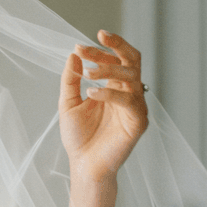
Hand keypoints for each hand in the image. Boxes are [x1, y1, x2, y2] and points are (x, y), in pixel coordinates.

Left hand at [59, 31, 148, 183]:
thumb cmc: (79, 136)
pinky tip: (91, 92)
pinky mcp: (138, 122)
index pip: (117, 59)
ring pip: (131, 76)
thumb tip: (74, 54)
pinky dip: (110, 92)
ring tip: (86, 73)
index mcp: (115, 86)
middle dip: (114, 48)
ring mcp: (135, 107)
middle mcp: (129, 93)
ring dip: (108, 70)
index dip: (104, 48)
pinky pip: (129, 100)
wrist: (84, 165)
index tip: (84, 44)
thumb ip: (70, 79)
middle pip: (131, 61)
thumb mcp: (68, 103)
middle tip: (95, 41)